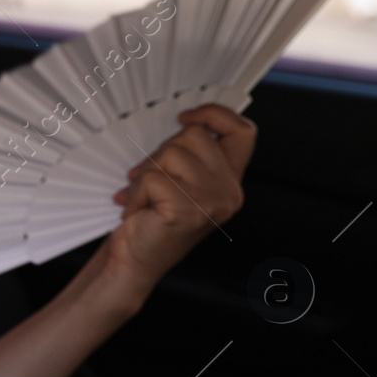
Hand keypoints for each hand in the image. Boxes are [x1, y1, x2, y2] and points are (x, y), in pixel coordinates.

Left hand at [99, 104, 256, 303]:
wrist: (133, 262)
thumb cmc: (150, 220)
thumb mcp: (178, 181)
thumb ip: (188, 155)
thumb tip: (183, 121)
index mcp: (230, 182)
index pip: (243, 131)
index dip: (215, 114)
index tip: (185, 117)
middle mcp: (229, 192)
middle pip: (194, 136)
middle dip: (161, 153)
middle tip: (148, 181)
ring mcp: (212, 202)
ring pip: (170, 153)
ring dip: (145, 175)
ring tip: (143, 198)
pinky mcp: (188, 211)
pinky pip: (152, 178)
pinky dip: (135, 193)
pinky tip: (137, 211)